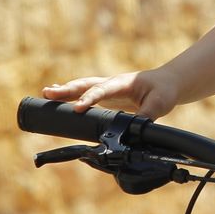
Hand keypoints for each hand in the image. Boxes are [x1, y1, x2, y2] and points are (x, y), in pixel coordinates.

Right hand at [41, 65, 179, 117]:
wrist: (167, 84)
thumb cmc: (164, 91)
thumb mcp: (160, 103)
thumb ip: (146, 116)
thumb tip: (132, 130)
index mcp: (123, 83)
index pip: (103, 89)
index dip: (90, 98)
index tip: (78, 108)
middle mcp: (112, 83)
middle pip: (87, 85)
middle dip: (68, 90)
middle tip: (49, 93)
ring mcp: (107, 89)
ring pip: (83, 88)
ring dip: (65, 91)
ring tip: (46, 94)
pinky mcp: (106, 97)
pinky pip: (85, 95)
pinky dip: (71, 96)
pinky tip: (57, 99)